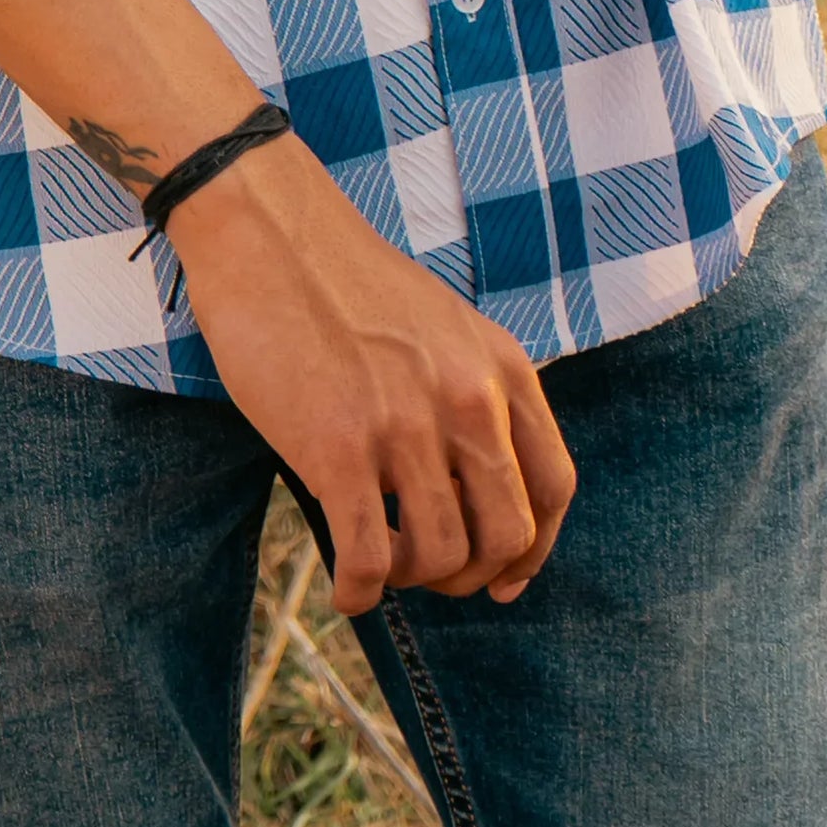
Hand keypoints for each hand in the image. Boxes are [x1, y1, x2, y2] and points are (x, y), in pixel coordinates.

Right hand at [161, 130, 577, 610]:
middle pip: (507, 535)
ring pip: (440, 556)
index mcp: (502, 370)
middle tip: (430, 574)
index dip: (535, 549)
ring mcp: (405, 426)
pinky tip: (346, 589)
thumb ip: (476, 396)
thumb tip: (479, 492)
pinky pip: (368, 557)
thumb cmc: (349, 285)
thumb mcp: (448, 329)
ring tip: (380, 563)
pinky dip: (360, 593)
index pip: (554, 488)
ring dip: (411, 579)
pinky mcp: (337, 448)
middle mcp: (468, 400)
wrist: (272, 234)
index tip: (504, 578)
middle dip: (471, 575)